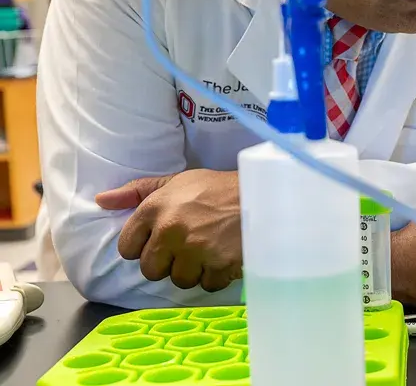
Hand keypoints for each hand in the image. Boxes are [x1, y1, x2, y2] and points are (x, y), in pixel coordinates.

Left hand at [96, 169, 241, 291]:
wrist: (264, 193)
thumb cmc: (218, 188)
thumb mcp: (178, 181)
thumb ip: (138, 191)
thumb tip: (101, 200)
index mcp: (155, 209)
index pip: (128, 248)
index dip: (145, 246)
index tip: (162, 240)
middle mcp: (170, 230)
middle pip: (151, 269)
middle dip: (168, 261)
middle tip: (189, 246)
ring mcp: (195, 249)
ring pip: (179, 280)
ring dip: (193, 270)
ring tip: (210, 250)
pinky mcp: (218, 264)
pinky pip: (207, 284)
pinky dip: (216, 275)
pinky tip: (225, 256)